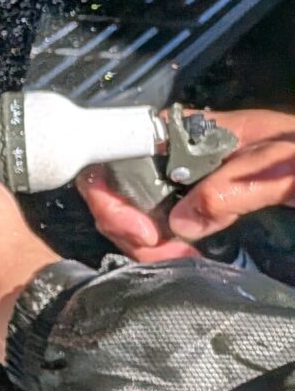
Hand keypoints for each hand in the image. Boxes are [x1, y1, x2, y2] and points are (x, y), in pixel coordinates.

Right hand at [81, 108, 294, 260]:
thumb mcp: (284, 168)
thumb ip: (234, 188)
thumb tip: (181, 222)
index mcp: (200, 131)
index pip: (125, 145)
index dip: (113, 188)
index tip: (140, 229)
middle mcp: (184, 153)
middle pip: (119, 183)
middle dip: (125, 223)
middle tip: (158, 253)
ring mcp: (190, 181)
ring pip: (134, 208)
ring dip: (141, 241)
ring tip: (173, 260)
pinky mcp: (201, 205)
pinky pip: (159, 224)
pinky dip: (159, 246)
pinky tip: (181, 258)